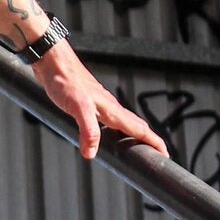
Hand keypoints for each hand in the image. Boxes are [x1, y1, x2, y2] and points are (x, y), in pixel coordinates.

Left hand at [31, 40, 169, 161]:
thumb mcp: (77, 108)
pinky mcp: (90, 104)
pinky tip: (108, 133)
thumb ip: (88, 130)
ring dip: (135, 134)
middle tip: (156, 154)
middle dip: (149, 140)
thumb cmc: (66, 82)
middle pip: (137, 126)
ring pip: (124, 123)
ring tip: (138, 147)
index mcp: (112, 111)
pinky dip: (116, 129)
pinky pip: (110, 121)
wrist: (55, 64)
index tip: (165, 155)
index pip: (140, 129)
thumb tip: (92, 153)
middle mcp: (111, 108)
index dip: (154, 142)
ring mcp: (101, 105)